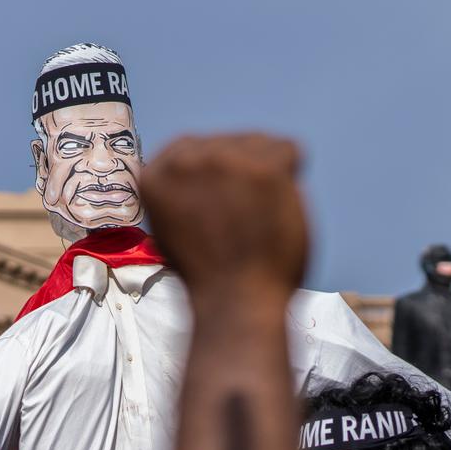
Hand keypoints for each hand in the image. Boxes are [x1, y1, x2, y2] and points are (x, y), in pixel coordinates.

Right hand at [141, 134, 308, 310]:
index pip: (196, 147)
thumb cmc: (208, 276)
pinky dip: (292, 176)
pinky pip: (290, 150)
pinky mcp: (263, 170)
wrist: (235, 305)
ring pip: (261, 145)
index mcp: (157, 173)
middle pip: (232, 144)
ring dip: (267, 177)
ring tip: (258, 219)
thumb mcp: (172, 225)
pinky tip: (277, 209)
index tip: (222, 208)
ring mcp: (225, 161)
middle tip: (242, 222)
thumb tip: (206, 156)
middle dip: (242, 176)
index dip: (217, 178)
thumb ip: (182, 189)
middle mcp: (186, 159)